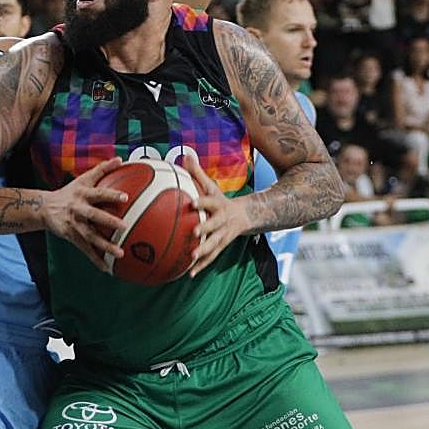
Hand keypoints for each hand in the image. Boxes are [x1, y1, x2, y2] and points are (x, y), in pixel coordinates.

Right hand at [40, 157, 126, 272]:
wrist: (44, 208)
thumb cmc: (70, 192)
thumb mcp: (83, 179)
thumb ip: (102, 170)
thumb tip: (120, 159)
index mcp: (83, 194)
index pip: (99, 193)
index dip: (111, 195)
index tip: (125, 197)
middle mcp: (78, 209)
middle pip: (94, 216)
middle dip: (108, 221)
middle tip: (124, 226)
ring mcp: (75, 225)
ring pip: (91, 237)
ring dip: (106, 246)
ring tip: (121, 254)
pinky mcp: (71, 237)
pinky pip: (86, 250)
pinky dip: (96, 260)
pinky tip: (108, 269)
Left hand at [186, 155, 247, 276]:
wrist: (243, 217)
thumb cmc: (219, 201)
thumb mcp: (211, 186)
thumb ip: (197, 173)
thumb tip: (184, 154)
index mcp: (218, 205)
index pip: (210, 201)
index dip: (202, 202)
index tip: (192, 204)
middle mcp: (223, 220)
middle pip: (214, 225)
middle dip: (205, 229)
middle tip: (194, 232)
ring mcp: (223, 235)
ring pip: (214, 244)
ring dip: (204, 251)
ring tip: (191, 257)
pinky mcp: (221, 246)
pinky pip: (211, 258)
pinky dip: (201, 266)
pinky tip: (189, 274)